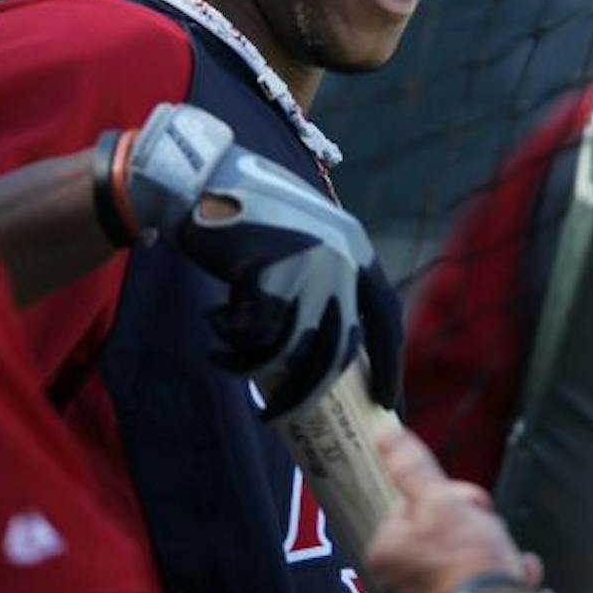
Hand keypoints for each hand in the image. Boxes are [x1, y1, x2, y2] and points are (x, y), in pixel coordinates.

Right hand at [122, 103, 399, 417]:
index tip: (387, 402)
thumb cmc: (249, 210)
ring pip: (288, 350)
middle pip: (335, 351)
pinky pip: (252, 337)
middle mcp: (338, 260)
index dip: (390, 365)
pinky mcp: (266, 276)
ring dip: (250, 365)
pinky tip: (214, 322)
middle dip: (307, 392)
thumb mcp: (305, 235)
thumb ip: (324, 277)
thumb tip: (327, 349)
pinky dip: (230, 341)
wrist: (202, 177)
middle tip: (278, 415)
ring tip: (226, 357)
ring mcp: (304, 268)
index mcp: (356, 247)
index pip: (387, 318)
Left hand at [368, 428, 541, 592]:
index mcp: (385, 552)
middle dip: (477, 529)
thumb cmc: (467, 563)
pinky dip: (499, 579)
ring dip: (495, 553)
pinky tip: (517, 575)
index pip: (418, 507)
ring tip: (509, 560)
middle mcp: (395, 584)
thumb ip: (412, 469)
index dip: (452, 499)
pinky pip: (476, 589)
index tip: (472, 507)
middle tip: (490, 536)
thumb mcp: (441, 500)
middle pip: (442, 534)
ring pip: (464, 561)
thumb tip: (386, 434)